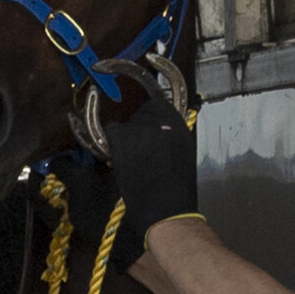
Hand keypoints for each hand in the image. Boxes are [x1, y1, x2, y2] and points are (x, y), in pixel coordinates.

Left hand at [93, 93, 199, 226]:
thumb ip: (170, 134)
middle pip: (142, 112)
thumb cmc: (174, 192)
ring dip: (127, 142)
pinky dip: (113, 144)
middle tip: (144, 156)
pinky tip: (122, 159)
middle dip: (139, 130)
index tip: (152, 81)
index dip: (155, 95)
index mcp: (180, 124)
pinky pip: (112, 131)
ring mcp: (142, 128)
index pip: (165, 93)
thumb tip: (158, 126)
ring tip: (137, 165)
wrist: (166, 211)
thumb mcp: (183, 153)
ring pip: (127, 125)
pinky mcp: (124, 138)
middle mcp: (163, 120)